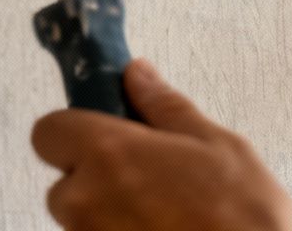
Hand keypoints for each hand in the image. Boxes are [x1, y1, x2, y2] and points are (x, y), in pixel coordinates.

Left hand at [31, 59, 291, 230]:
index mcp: (110, 154)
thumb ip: (165, 107)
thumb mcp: (215, 145)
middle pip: (63, 182)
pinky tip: (162, 230)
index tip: (106, 129)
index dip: (75, 128)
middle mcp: (87, 202)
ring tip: (162, 211)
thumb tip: (138, 76)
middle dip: (94, 177)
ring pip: (80, 219)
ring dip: (108, 212)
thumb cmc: (243, 218)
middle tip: (145, 176)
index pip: (48, 131)